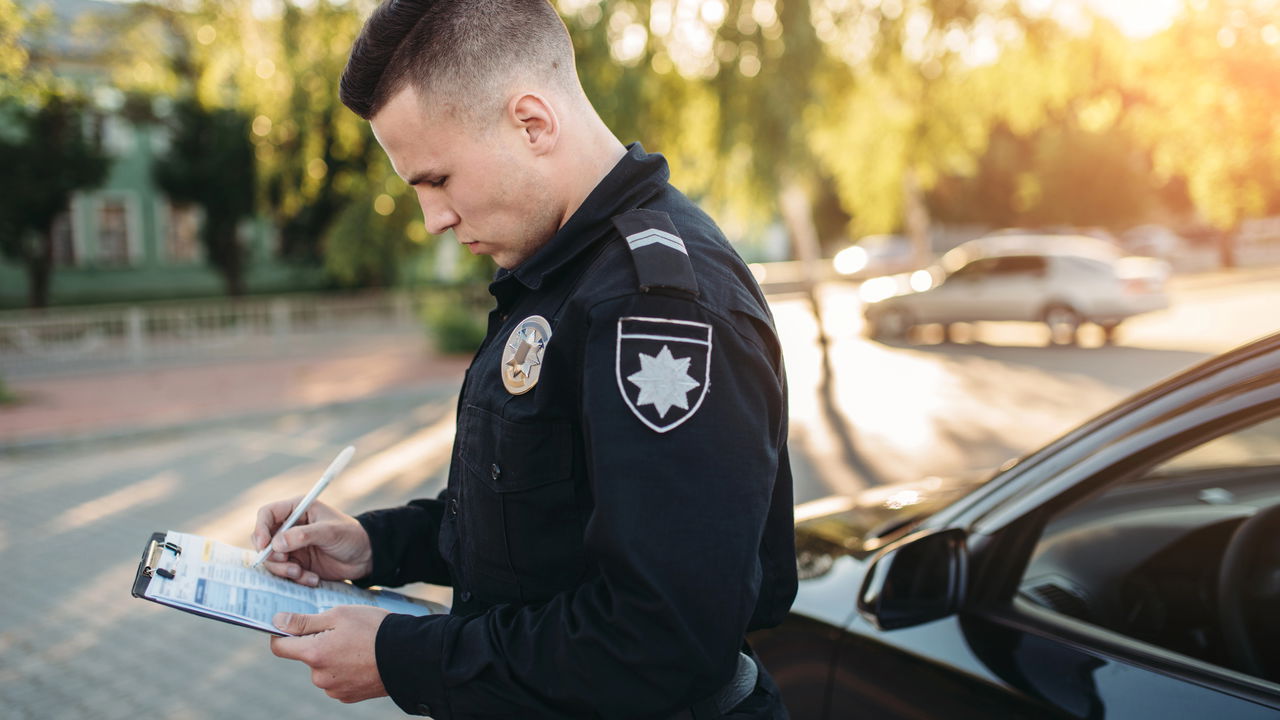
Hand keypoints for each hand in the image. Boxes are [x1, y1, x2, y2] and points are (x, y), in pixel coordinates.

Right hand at [252, 499, 372, 585]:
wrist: (366, 557)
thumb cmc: (351, 536)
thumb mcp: (330, 532)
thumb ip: (303, 535)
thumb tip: (276, 543)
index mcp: (297, 509)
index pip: (267, 514)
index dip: (260, 528)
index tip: (263, 545)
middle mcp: (290, 527)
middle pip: (263, 539)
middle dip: (270, 555)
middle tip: (287, 564)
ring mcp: (292, 546)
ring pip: (271, 559)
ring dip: (283, 570)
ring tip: (300, 574)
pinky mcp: (297, 563)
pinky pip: (284, 573)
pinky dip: (294, 578)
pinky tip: (312, 579)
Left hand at [270, 606, 388, 702]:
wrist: (408, 655)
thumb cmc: (374, 629)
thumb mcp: (339, 615)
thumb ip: (304, 621)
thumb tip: (277, 621)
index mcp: (314, 653)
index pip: (280, 647)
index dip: (283, 633)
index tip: (295, 625)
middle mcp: (319, 676)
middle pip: (306, 657)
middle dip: (318, 643)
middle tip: (344, 632)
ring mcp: (334, 689)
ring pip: (323, 669)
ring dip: (333, 657)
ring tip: (359, 646)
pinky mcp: (348, 696)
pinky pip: (337, 681)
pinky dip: (345, 670)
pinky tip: (363, 660)